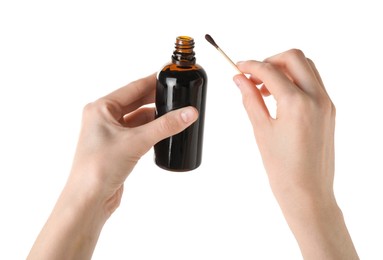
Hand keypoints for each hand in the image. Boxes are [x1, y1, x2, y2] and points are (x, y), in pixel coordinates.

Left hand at [71, 73, 197, 213]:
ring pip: (138, 118)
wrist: (89, 200)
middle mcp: (103, 118)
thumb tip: (188, 113)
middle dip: (156, 99)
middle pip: (135, 102)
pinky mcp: (117, 148)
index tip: (169, 76)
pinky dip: (151, 130)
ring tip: (175, 112)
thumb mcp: (137, 141)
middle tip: (177, 94)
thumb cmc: (99, 168)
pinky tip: (164, 130)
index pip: (133, 88)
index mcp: (101, 108)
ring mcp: (110, 134)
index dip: (153, 81)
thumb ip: (165, 126)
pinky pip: (137, 133)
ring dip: (155, 116)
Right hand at [233, 49, 357, 258]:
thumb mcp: (261, 130)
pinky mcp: (329, 110)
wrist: (307, 191)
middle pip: (294, 57)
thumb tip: (240, 79)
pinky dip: (295, 80)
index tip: (238, 68)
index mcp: (296, 103)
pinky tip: (279, 97)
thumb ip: (250, 99)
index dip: (250, 65)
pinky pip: (313, 83)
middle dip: (271, 60)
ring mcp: (326, 103)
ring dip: (284, 69)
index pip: (270, 70)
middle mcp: (316, 98)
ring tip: (265, 88)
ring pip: (307, 67)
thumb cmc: (283, 167)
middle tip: (253, 76)